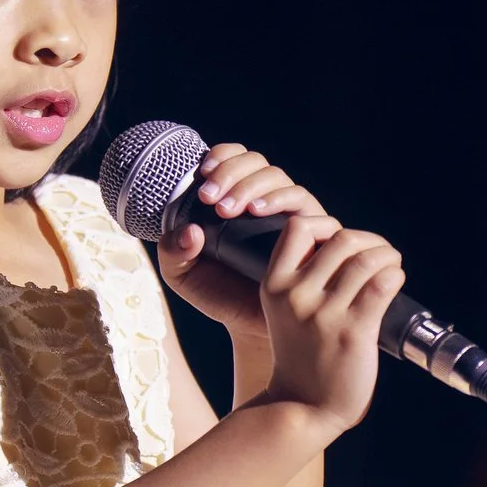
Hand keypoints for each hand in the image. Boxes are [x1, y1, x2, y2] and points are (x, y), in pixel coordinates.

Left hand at [156, 144, 322, 334]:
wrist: (253, 329)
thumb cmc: (220, 296)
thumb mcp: (183, 275)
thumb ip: (172, 252)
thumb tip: (189, 231)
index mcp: (238, 198)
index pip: (235, 159)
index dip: (221, 157)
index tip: (201, 176)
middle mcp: (267, 201)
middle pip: (258, 163)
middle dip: (231, 173)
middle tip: (210, 199)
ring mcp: (292, 215)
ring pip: (280, 179)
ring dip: (252, 186)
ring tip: (229, 210)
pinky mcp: (314, 233)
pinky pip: (306, 205)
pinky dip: (282, 200)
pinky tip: (259, 212)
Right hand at [254, 212, 405, 434]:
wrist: (302, 407)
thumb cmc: (302, 355)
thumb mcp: (285, 310)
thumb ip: (303, 277)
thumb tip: (345, 240)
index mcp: (274, 285)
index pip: (299, 227)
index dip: (327, 225)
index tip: (343, 243)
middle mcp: (296, 296)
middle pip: (341, 238)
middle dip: (369, 240)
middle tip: (381, 254)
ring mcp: (324, 314)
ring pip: (365, 258)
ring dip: (387, 255)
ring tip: (392, 264)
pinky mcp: (353, 332)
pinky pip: (382, 284)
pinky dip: (395, 275)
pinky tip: (395, 281)